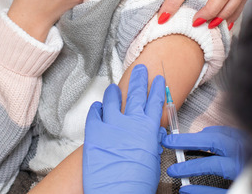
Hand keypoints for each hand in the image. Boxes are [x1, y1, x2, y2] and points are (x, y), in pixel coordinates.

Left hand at [83, 64, 165, 193]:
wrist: (116, 193)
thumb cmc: (137, 183)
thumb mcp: (152, 160)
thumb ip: (152, 143)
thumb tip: (153, 133)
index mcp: (148, 129)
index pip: (155, 101)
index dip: (157, 88)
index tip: (157, 79)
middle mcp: (130, 122)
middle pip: (135, 93)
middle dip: (139, 79)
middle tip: (140, 69)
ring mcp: (111, 124)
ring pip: (112, 99)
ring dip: (114, 91)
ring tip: (114, 87)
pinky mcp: (94, 131)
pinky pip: (95, 113)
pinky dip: (97, 108)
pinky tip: (98, 107)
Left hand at [162, 126, 251, 192]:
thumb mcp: (242, 141)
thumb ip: (226, 135)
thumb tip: (204, 132)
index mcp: (244, 142)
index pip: (216, 136)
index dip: (192, 137)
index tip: (172, 138)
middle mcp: (245, 155)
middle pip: (215, 146)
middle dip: (188, 145)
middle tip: (168, 146)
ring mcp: (244, 172)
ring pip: (215, 168)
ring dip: (192, 168)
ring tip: (173, 171)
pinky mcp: (242, 188)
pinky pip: (219, 191)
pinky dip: (201, 191)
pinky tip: (186, 190)